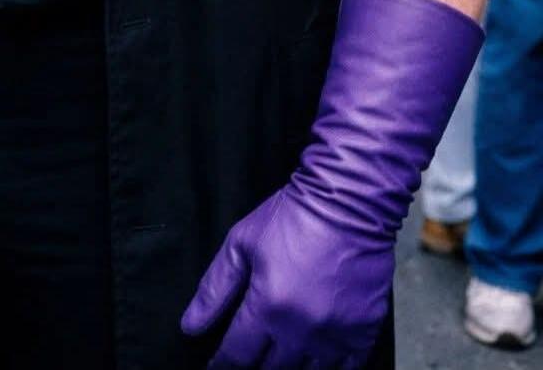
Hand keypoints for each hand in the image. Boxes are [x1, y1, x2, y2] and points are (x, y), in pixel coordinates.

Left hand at [182, 189, 392, 368]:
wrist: (348, 200)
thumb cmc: (293, 216)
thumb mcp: (241, 243)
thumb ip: (214, 290)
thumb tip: (190, 327)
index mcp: (268, 306)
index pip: (237, 355)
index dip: (222, 364)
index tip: (216, 366)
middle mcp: (302, 329)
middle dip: (255, 366)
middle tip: (250, 357)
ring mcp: (336, 334)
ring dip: (290, 368)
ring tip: (279, 358)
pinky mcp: (364, 331)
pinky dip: (329, 369)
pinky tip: (317, 361)